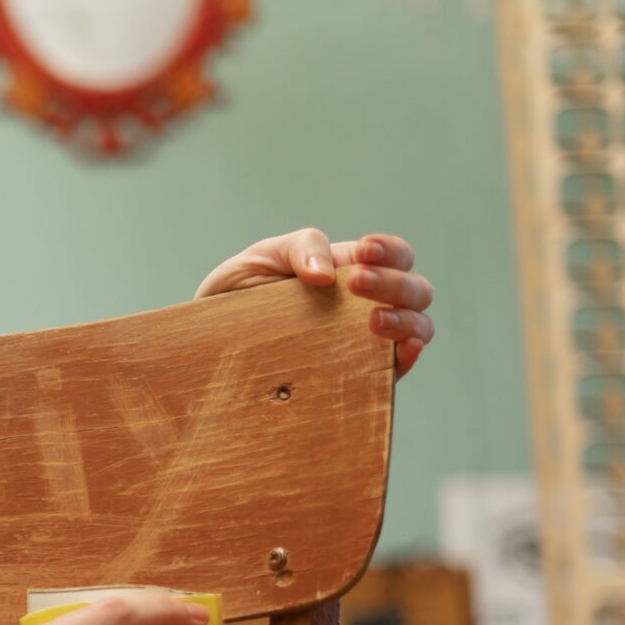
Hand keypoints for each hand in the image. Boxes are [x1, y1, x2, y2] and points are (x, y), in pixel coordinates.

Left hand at [195, 228, 435, 378]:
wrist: (208, 342)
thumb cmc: (239, 294)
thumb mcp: (263, 257)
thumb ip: (300, 248)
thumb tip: (326, 274)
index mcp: (351, 271)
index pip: (396, 256)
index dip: (391, 251)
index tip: (365, 251)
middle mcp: (366, 306)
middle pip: (414, 290)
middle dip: (393, 283)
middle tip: (356, 283)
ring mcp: (364, 342)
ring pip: (416, 327)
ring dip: (405, 319)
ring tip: (373, 320)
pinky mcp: (355, 376)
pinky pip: (396, 370)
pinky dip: (408, 356)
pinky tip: (400, 349)